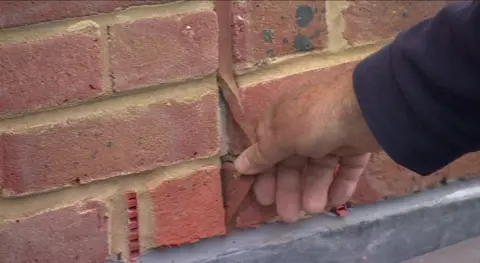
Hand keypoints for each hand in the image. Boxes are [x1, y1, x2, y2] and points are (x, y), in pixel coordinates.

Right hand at [234, 67, 381, 222]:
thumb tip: (240, 164)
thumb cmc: (313, 119)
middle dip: (289, 189)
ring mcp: (332, 135)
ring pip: (319, 169)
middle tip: (288, 216)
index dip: (265, 174)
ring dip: (314, 190)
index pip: (268, 149)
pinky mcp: (356, 146)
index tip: (264, 198)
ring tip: (313, 209)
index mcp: (284, 118)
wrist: (366, 108)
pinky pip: (345, 169)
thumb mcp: (280, 135)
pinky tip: (335, 201)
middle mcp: (306, 127)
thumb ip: (262, 153)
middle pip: (293, 163)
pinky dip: (340, 185)